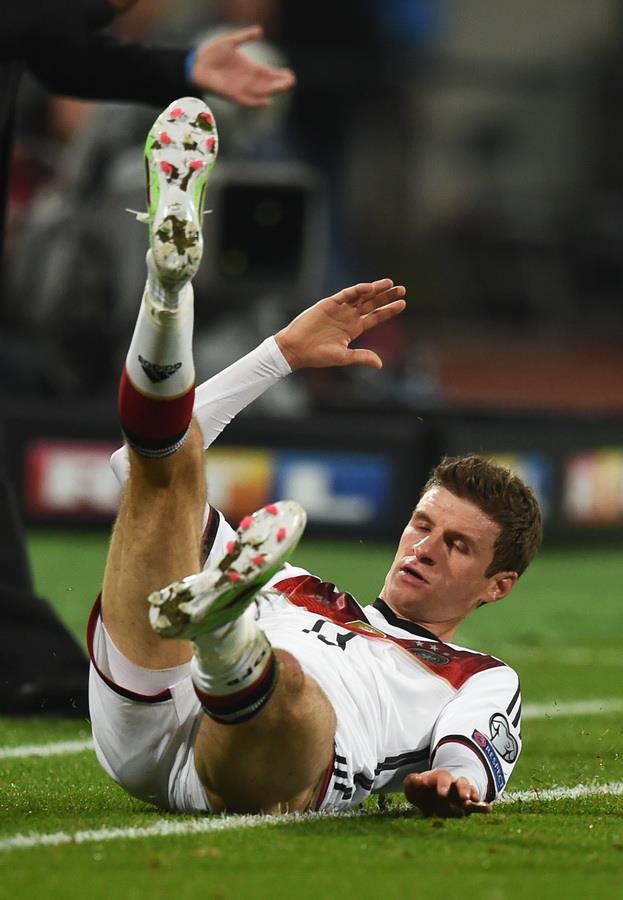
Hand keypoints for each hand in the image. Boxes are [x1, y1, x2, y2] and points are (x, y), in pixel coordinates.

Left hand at [191, 25, 295, 107]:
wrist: (196, 63)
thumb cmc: (212, 53)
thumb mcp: (231, 42)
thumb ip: (245, 37)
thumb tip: (260, 30)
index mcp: (250, 68)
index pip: (269, 74)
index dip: (280, 75)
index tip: (290, 74)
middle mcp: (248, 80)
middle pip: (269, 84)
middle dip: (280, 83)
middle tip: (291, 81)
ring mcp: (241, 88)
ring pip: (261, 92)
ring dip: (273, 91)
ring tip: (284, 87)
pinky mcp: (233, 95)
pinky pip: (248, 101)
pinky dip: (257, 102)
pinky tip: (267, 100)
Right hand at [275, 279, 406, 370]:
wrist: (296, 348)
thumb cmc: (318, 355)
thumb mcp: (343, 357)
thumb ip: (361, 357)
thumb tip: (380, 364)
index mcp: (354, 329)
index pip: (375, 317)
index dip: (389, 311)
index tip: (403, 304)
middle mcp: (349, 317)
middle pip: (372, 304)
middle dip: (386, 297)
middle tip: (402, 289)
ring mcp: (339, 309)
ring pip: (361, 296)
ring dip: (375, 290)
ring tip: (390, 283)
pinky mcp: (329, 303)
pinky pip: (346, 294)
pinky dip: (357, 290)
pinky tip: (369, 287)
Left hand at [404, 769, 491, 817]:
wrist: (433, 795)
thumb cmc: (422, 791)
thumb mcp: (413, 787)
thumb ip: (412, 782)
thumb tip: (416, 779)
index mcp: (439, 777)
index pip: (442, 776)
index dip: (441, 783)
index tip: (440, 793)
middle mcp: (453, 784)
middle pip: (460, 782)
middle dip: (461, 788)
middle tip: (461, 797)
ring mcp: (460, 794)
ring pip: (469, 790)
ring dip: (470, 793)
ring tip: (471, 800)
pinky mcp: (466, 805)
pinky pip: (476, 805)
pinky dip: (482, 807)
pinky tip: (488, 808)